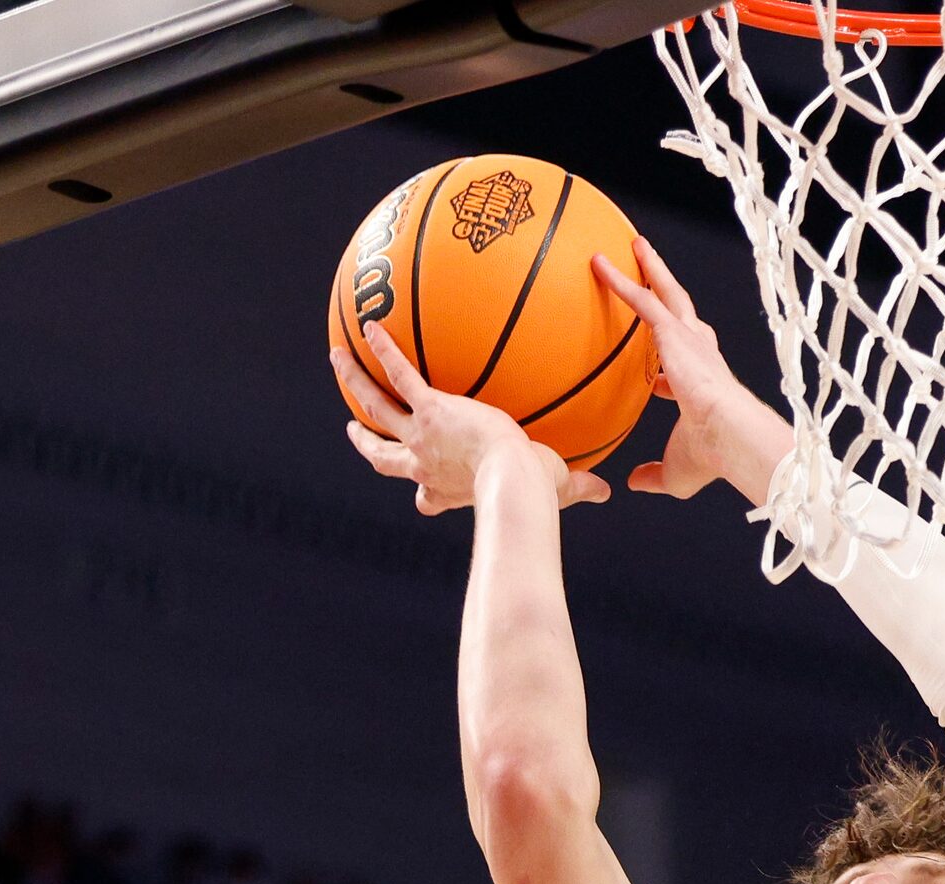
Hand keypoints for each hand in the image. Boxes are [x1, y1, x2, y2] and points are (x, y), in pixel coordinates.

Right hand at [330, 324, 610, 513]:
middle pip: (384, 458)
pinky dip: (384, 349)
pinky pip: (400, 374)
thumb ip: (579, 487)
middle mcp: (427, 467)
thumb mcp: (558, 488)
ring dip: (354, 383)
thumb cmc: (537, 494)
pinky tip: (370, 325)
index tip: (424, 497)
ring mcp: (421, 438)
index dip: (425, 497)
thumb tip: (607, 492)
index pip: (431, 498)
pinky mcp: (428, 410)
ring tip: (337, 358)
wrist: (516, 482)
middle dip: (366, 444)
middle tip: (353, 433)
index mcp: (451, 489)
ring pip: (375, 407)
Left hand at [593, 238, 790, 505]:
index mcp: (702, 386)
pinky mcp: (675, 332)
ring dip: (649, 269)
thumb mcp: (675, 472)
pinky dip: (620, 280)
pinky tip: (598, 264)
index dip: (666, 374)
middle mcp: (699, 354)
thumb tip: (633, 483)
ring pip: (665, 293)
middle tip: (652, 273)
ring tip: (634, 246)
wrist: (729, 435)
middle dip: (666, 292)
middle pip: (680, 313)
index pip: (682, 371)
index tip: (658, 380)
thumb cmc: (711, 457)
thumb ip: (652, 475)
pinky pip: (641, 299)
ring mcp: (689, 339)